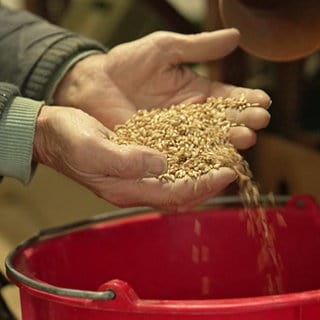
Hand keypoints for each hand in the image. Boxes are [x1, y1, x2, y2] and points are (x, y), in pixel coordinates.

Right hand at [33, 106, 236, 210]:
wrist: (53, 133)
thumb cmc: (67, 140)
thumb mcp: (91, 148)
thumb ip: (124, 160)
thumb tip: (160, 163)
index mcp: (126, 188)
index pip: (174, 195)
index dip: (203, 186)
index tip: (227, 172)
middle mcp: (136, 186)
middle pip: (182, 193)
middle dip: (210, 183)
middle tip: (233, 166)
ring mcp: (137, 176)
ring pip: (179, 181)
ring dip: (203, 172)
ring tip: (223, 157)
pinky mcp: (137, 162)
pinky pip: (169, 167)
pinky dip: (188, 161)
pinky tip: (199, 148)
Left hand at [54, 28, 270, 149]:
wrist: (95, 84)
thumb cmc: (127, 63)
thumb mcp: (165, 49)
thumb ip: (199, 48)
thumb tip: (236, 36)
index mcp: (197, 94)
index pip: (227, 99)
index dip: (245, 100)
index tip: (263, 101)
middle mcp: (191, 118)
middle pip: (222, 123)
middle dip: (242, 122)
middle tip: (258, 122)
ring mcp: (176, 137)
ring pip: (207, 142)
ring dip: (227, 141)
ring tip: (244, 138)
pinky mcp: (159, 150)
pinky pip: (182, 155)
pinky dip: (198, 157)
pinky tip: (214, 158)